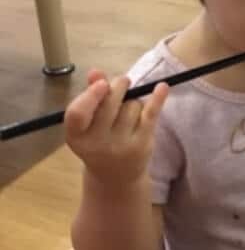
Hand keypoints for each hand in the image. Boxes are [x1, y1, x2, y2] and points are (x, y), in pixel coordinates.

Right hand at [65, 70, 168, 186]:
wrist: (116, 176)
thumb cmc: (99, 142)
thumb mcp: (87, 124)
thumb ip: (90, 96)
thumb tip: (95, 72)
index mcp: (76, 136)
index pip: (77, 114)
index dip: (90, 95)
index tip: (102, 83)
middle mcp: (97, 144)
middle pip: (109, 104)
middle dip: (118, 87)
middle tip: (123, 82)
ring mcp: (121, 145)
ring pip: (131, 106)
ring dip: (132, 101)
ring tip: (128, 110)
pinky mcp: (142, 144)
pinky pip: (151, 115)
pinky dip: (157, 99)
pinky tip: (162, 86)